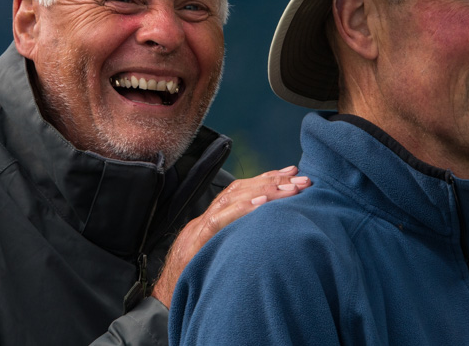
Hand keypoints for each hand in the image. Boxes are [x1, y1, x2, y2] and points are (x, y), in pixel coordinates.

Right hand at [151, 165, 310, 306]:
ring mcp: (200, 228)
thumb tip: (273, 231)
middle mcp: (208, 218)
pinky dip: (240, 210)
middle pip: (241, 190)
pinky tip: (261, 205)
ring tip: (290, 189)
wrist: (165, 297)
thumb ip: (240, 238)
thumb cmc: (198, 277)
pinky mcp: (196, 242)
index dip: (268, 178)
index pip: (243, 190)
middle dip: (273, 181)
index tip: (293, 172)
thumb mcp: (223, 253)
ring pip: (232, 199)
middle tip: (302, 179)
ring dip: (264, 191)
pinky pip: (219, 221)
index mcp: (215, 219)